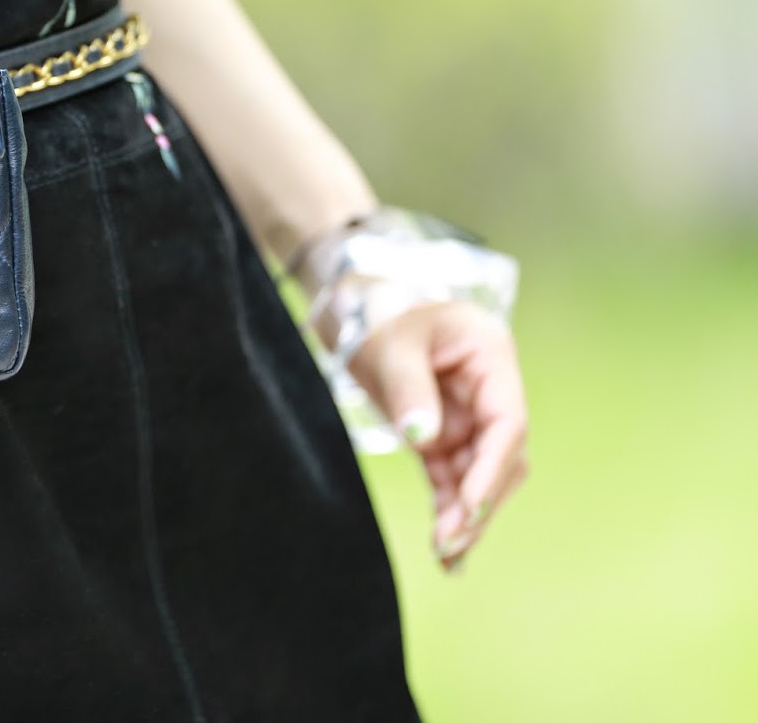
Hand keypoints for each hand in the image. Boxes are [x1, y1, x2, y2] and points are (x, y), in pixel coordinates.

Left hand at [346, 300, 528, 571]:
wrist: (359, 309)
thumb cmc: (381, 314)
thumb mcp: (392, 345)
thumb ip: (409, 389)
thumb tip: (424, 439)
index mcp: (491, 357)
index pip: (507, 422)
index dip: (492, 467)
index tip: (470, 504)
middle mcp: (489, 391)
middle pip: (500, 457)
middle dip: (480, 502)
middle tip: (452, 542)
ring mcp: (468, 416)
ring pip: (478, 475)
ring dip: (465, 516)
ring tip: (447, 556)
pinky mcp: (444, 435)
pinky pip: (452, 479)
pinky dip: (448, 510)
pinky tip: (448, 550)